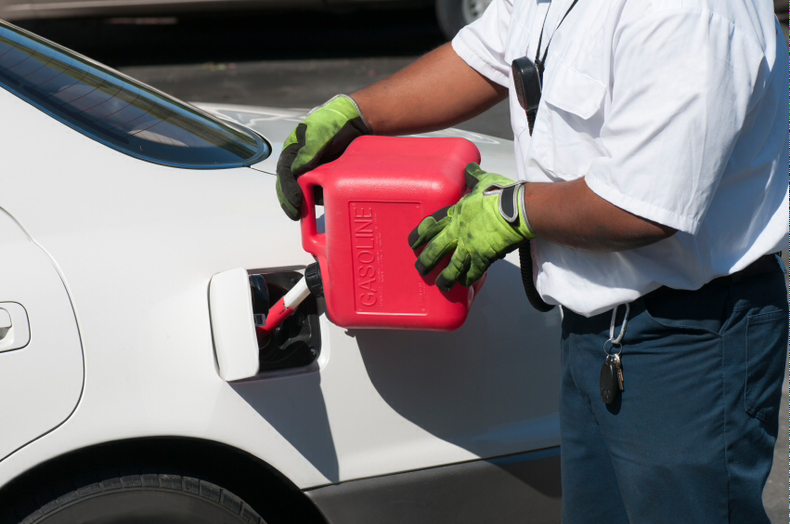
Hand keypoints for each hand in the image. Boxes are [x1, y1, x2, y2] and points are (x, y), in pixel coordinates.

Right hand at [276, 95, 369, 219]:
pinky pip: (318, 191)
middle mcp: (300, 162)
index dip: (287, 188)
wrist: (356, 122)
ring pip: (302, 190)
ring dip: (302, 204)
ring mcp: (312, 171)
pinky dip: (317, 201)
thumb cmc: (335, 122)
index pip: (285, 172)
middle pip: (290, 185)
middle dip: (290, 201)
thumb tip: (296, 169)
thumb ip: (309, 149)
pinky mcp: (325, 177)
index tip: (294, 201)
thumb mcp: (321, 132)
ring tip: (305, 216)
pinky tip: (321, 208)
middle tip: (296, 214)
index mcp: (293, 150)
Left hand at [408, 163, 536, 290]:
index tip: (412, 243)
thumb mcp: (484, 180)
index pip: (430, 225)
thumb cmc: (501, 194)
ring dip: (445, 277)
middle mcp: (458, 231)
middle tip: (420, 269)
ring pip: (452, 266)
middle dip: (426, 261)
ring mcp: (470, 246)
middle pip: (436, 249)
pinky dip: (468, 279)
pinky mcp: (483, 257)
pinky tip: (464, 284)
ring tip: (441, 285)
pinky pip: (473, 272)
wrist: (518, 209)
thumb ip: (474, 177)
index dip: (419, 235)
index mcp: (456, 213)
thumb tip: (470, 167)